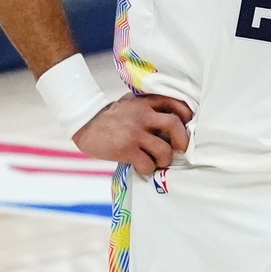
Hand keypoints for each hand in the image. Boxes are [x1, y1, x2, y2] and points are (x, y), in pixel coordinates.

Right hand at [74, 93, 192, 173]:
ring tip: (158, 161)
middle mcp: (143, 116)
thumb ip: (147, 106)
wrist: (83, 123)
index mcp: (145, 103)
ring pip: (164, 150)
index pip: (174, 103)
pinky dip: (148, 169)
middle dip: (183, 141)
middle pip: (175, 125)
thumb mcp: (129, 103)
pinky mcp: (126, 149)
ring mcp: (134, 133)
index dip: (186, 115)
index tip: (187, 124)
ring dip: (165, 159)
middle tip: (180, 149)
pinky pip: (147, 164)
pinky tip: (142, 167)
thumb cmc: (108, 116)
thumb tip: (168, 118)